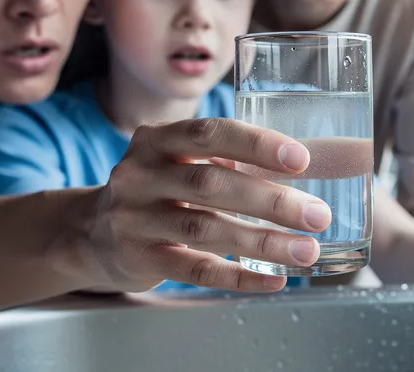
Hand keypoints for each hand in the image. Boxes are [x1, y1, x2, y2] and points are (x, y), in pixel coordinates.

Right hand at [71, 118, 331, 292]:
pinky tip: (273, 279)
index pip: (210, 134)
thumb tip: (325, 158)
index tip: (301, 159)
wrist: (88, 233)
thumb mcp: (179, 161)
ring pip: (206, 229)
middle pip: (211, 183)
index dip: (256, 144)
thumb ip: (234, 158)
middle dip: (271, 200)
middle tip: (316, 215)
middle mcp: (140, 175)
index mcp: (157, 140)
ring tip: (306, 250)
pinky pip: (195, 270)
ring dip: (263, 242)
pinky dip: (238, 276)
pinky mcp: (138, 258)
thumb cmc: (157, 190)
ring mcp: (134, 219)